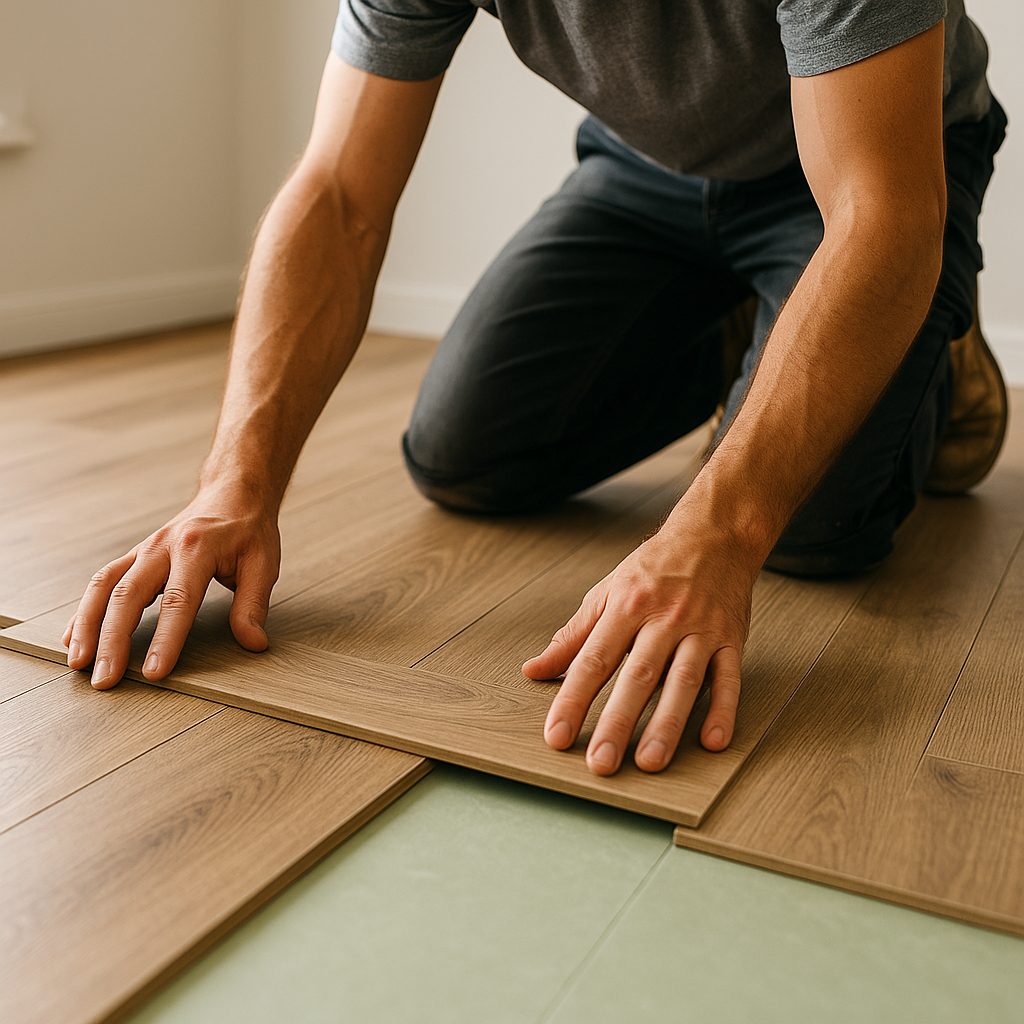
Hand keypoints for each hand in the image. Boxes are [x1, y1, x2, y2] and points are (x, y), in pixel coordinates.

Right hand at [63, 485, 280, 688]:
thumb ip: (253, 604)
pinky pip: (102, 581)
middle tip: (105, 680)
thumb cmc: (248, 529)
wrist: (232, 493)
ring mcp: (144, 549)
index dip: (165, 639)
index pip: (178, 600)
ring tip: (78, 662)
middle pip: (129, 595)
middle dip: (112, 641)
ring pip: (104, 586)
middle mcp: (163, 547)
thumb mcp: (264, 564)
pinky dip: (85, 610)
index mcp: (197, 548)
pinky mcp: (135, 556)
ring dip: (87, 626)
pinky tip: (74, 637)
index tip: (154, 672)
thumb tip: (253, 643)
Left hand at [522, 508, 757, 774]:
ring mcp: (700, 629)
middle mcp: (663, 618)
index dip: (573, 700)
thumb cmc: (653, 568)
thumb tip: (534, 670)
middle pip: (637, 676)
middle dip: (618, 722)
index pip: (593, 660)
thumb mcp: (606, 593)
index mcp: (625, 606)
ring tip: (650, 763)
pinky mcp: (732, 639)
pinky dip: (723, 709)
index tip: (556, 736)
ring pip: (682, 682)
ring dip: (667, 724)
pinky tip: (712, 741)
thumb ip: (573, 636)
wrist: (713, 535)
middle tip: (601, 763)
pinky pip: (729, 678)